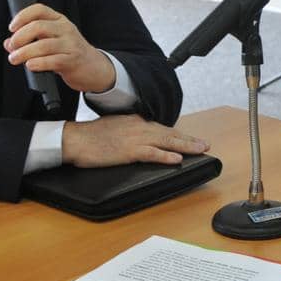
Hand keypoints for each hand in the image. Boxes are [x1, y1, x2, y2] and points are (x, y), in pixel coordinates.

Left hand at [4, 3, 115, 92]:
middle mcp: (65, 29)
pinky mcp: (72, 60)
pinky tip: (30, 65)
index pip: (39, 10)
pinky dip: (38, 63)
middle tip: (12, 47)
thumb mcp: (51, 41)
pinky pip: (53, 60)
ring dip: (25, 52)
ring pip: (44, 45)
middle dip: (20, 37)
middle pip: (39, 26)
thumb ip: (29, 40)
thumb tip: (9, 44)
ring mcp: (70, 44)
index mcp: (59, 20)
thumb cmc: (70, 52)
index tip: (12, 28)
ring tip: (15, 58)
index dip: (23, 16)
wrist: (93, 67)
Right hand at [62, 114, 209, 167]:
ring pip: (166, 141)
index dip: (177, 134)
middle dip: (188, 139)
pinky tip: (177, 159)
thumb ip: (129, 131)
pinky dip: (165, 156)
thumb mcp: (114, 127)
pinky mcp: (128, 151)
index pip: (161, 128)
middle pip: (169, 133)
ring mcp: (134, 138)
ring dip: (185, 146)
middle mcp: (138, 127)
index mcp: (135, 121)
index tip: (190, 139)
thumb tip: (139, 139)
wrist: (75, 139)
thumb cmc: (91, 136)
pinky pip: (152, 153)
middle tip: (204, 144)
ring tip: (200, 150)